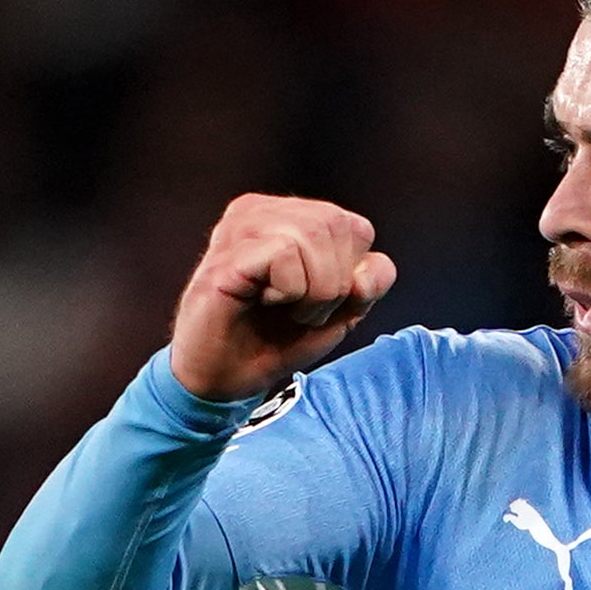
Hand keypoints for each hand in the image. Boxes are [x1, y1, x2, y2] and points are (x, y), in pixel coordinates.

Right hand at [167, 193, 397, 400]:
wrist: (222, 379)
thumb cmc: (273, 341)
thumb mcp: (337, 315)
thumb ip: (366, 288)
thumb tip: (368, 271)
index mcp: (292, 217)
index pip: (357, 229)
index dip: (354, 277)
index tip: (320, 304)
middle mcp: (264, 210)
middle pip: (339, 225)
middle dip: (335, 284)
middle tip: (301, 311)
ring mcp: (241, 226)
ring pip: (314, 233)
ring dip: (313, 290)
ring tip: (283, 308)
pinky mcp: (229, 251)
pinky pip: (284, 252)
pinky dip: (288, 290)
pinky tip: (261, 301)